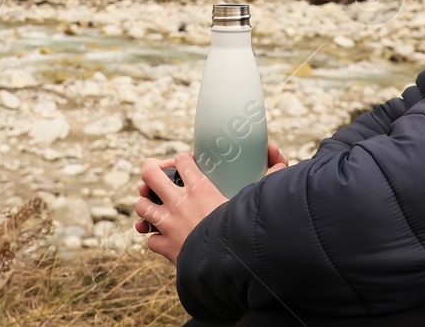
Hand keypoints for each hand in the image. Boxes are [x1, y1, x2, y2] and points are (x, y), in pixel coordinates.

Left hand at [135, 144, 290, 263]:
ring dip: (146, 206)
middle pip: (150, 174)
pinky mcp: (166, 247)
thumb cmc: (244, 230)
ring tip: (153, 207)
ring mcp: (169, 224)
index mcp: (200, 187)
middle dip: (149, 171)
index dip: (180, 159)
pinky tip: (163, 239)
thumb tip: (282, 163)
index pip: (181, 159)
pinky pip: (150, 239)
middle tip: (153, 174)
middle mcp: (179, 202)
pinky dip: (154, 238)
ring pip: (142, 206)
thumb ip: (268, 180)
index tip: (184, 164)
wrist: (231, 265)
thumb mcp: (254, 200)